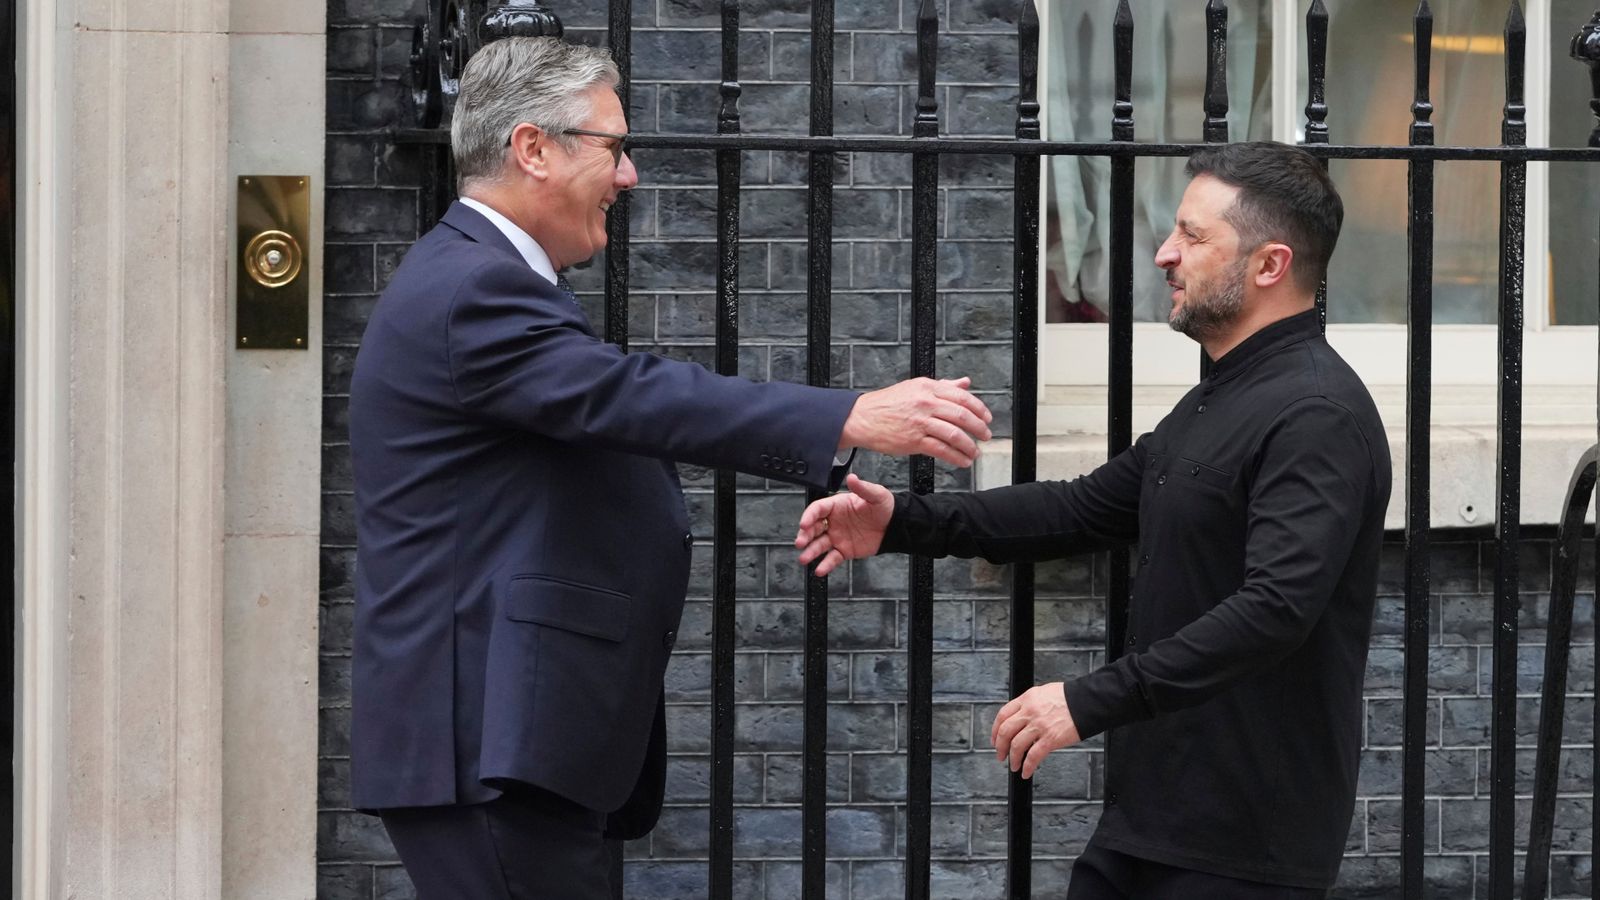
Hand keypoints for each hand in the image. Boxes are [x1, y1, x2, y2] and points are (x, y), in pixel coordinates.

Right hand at [794, 474, 894, 576]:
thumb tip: (852, 478)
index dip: (809, 516)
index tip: (804, 524)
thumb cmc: (884, 507)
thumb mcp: (875, 495)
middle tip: (800, 542)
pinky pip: (832, 558)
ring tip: (804, 558)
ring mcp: (837, 537)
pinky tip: (820, 570)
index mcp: (837, 506)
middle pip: (813, 528)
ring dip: (810, 551)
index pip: (817, 509)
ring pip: (819, 545)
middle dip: (805, 535)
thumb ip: (862, 487)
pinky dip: (825, 565)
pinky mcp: (844, 551)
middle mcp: (833, 522)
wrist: (895, 526)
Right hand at [839, 377, 993, 467]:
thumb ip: (943, 386)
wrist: (861, 417)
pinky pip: (942, 450)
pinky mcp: (913, 441)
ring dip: (969, 445)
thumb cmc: (887, 403)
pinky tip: (962, 460)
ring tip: (974, 451)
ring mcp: (920, 422)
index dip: (980, 409)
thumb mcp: (915, 387)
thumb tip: (965, 383)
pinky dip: (956, 457)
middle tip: (986, 436)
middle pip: (962, 416)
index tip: (987, 418)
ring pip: (954, 434)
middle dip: (979, 428)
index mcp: (928, 387)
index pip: (962, 397)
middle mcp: (925, 403)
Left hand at [991, 682, 1080, 779]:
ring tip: (1014, 765)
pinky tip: (1026, 771)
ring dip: (1013, 759)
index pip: (1002, 715)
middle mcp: (1030, 712)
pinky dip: (1027, 766)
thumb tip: (1021, 717)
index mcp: (1027, 699)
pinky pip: (1033, 756)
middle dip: (1000, 747)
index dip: (995, 730)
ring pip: (1016, 745)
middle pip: (1005, 731)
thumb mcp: (1043, 693)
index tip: (995, 739)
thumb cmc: (1069, 697)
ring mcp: (1039, 726)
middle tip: (1000, 755)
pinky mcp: (1051, 739)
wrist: (1088, 701)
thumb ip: (1030, 704)